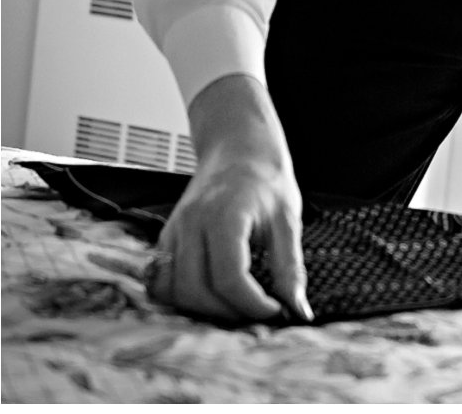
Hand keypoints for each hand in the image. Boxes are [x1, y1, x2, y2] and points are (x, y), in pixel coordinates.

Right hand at [147, 74, 311, 322]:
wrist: (239, 148)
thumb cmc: (267, 181)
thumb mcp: (289, 221)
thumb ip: (290, 268)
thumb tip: (299, 311)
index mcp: (225, 217)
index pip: (229, 277)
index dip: (252, 304)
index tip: (276, 310)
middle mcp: (191, 225)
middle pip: (196, 289)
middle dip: (228, 311)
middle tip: (258, 312)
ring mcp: (173, 231)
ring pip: (173, 289)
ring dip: (202, 309)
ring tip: (236, 306)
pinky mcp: (166, 237)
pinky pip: (162, 279)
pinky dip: (182, 297)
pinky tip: (211, 296)